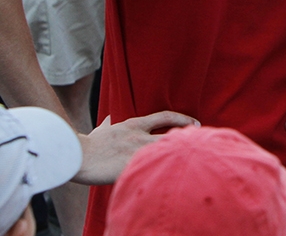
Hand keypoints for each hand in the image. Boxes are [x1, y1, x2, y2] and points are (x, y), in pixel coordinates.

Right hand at [75, 111, 198, 184]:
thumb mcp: (102, 129)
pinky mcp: (131, 166)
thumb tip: (108, 119)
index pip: (165, 116)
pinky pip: (152, 169)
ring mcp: (136, 151)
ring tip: (194, 160)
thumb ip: (108, 124)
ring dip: (178, 155)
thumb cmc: (87, 144)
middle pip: (172, 134)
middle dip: (188, 138)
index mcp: (134, 124)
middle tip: (201, 142)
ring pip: (166, 151)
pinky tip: (175, 177)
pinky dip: (164, 172)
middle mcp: (139, 136)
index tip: (195, 123)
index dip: (183, 118)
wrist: (76, 154)